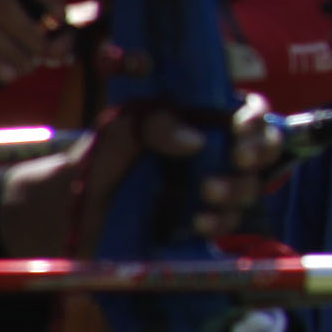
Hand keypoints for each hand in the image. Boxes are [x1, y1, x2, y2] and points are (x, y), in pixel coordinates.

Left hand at [0, 95, 281, 254]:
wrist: (69, 213)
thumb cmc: (95, 162)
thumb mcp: (119, 132)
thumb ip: (154, 124)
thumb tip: (196, 138)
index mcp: (197, 120)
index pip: (245, 109)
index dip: (254, 115)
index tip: (240, 126)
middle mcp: (212, 152)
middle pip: (262, 146)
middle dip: (258, 150)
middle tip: (239, 159)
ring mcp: (210, 187)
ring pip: (250, 184)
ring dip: (236, 188)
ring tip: (207, 194)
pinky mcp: (202, 221)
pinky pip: (229, 220)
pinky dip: (220, 220)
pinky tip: (199, 223)